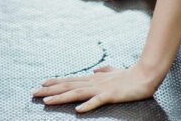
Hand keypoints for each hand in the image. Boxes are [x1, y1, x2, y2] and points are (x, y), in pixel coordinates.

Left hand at [33, 65, 157, 112]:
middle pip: (68, 86)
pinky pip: (97, 101)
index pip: (70, 80)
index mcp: (93, 79)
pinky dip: (87, 105)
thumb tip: (96, 70)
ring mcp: (101, 88)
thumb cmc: (129, 75)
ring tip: (47, 101)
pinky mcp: (111, 95)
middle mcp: (93, 82)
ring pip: (77, 93)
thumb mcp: (113, 73)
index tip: (41, 84)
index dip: (55, 82)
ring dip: (61, 97)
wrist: (145, 75)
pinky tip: (77, 110)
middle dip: (50, 90)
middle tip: (34, 93)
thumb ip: (104, 71)